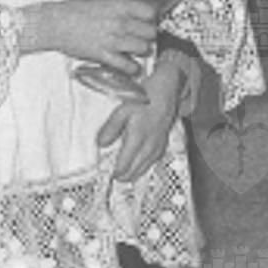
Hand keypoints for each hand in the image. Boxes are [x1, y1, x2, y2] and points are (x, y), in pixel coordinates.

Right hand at [18, 0, 155, 93]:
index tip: (148, 21)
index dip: (152, 18)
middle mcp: (121, 22)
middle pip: (151, 31)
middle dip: (149, 36)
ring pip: (143, 48)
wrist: (54, 23)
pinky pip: (127, 65)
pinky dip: (132, 68)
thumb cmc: (74, 11)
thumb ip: (120, 10)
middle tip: (143, 38)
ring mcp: (113, 39)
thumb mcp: (102, 4)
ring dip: (142, 51)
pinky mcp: (103, 55)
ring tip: (137, 51)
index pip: (151, 11)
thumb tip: (134, 15)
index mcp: (121, 6)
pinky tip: (131, 67)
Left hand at [96, 55, 184, 180]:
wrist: (167, 89)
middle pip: (136, 169)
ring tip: (127, 177)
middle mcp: (149, 143)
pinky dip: (147, 165)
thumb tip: (101, 144)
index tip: (108, 175)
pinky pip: (155, 158)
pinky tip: (144, 164)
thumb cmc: (145, 97)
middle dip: (125, 176)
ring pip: (147, 165)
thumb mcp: (122, 110)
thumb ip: (110, 129)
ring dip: (136, 173)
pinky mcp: (164, 138)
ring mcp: (158, 142)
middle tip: (115, 178)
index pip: (125, 164)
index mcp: (138, 137)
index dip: (116, 172)